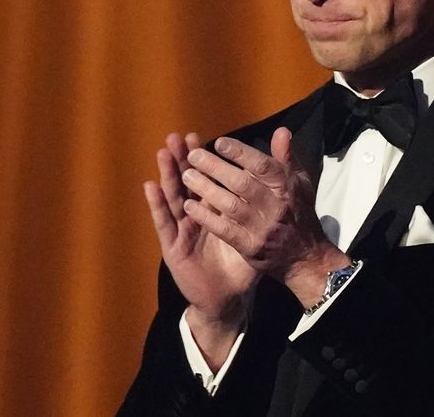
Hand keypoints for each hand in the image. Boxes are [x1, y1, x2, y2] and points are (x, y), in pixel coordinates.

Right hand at [143, 133, 257, 337]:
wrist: (228, 297)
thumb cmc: (241, 264)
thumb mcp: (257, 233)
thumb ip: (265, 208)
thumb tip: (284, 184)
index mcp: (215, 210)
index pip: (209, 179)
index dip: (204, 159)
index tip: (201, 137)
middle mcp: (196, 216)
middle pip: (187, 183)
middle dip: (183, 160)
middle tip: (179, 136)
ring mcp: (182, 230)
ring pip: (174, 197)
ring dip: (168, 174)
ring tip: (164, 151)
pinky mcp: (173, 246)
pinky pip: (164, 223)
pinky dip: (157, 204)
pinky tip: (150, 186)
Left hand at [180, 127, 348, 304]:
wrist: (304, 255)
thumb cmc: (298, 211)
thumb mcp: (299, 183)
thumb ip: (286, 158)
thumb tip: (281, 131)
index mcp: (287, 187)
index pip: (262, 166)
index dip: (240, 153)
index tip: (218, 143)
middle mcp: (276, 206)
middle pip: (242, 184)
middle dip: (215, 168)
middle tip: (192, 156)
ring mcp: (262, 229)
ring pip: (230, 206)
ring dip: (206, 190)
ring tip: (186, 176)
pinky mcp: (250, 248)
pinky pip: (224, 230)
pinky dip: (206, 217)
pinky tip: (189, 206)